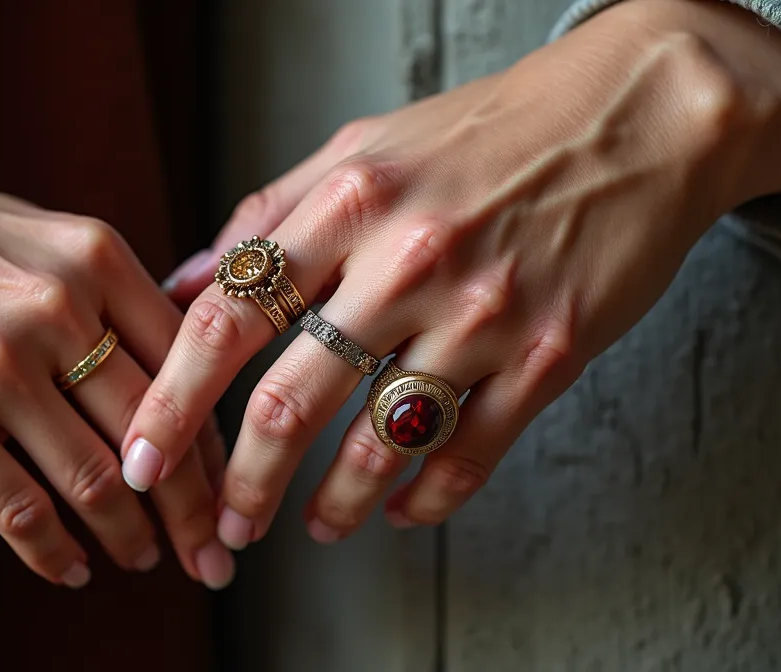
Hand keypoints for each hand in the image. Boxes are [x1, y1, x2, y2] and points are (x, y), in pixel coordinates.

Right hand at [0, 84, 235, 588]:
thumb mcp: (23, 230)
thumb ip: (96, 285)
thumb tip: (163, 357)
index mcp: (92, 257)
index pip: (187, 366)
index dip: (214, 439)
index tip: (229, 483)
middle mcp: (55, 309)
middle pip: (157, 432)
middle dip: (193, 507)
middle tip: (213, 555)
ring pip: (100, 481)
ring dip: (133, 536)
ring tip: (146, 559)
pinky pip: (21, 508)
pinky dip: (55, 552)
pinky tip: (71, 568)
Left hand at [131, 0, 780, 547]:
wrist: (636, 118)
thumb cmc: (487, 132)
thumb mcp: (364, 146)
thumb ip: (270, 214)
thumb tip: (187, 282)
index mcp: (350, 201)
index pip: (232, 315)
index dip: (174, 396)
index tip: (144, 453)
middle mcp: (408, 259)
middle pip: (292, 397)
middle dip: (242, 479)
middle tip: (222, 523)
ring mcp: (482, 313)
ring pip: (380, 441)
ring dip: (333, 504)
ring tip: (310, 528)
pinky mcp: (549, 355)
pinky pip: (471, 451)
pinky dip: (428, 497)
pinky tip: (401, 512)